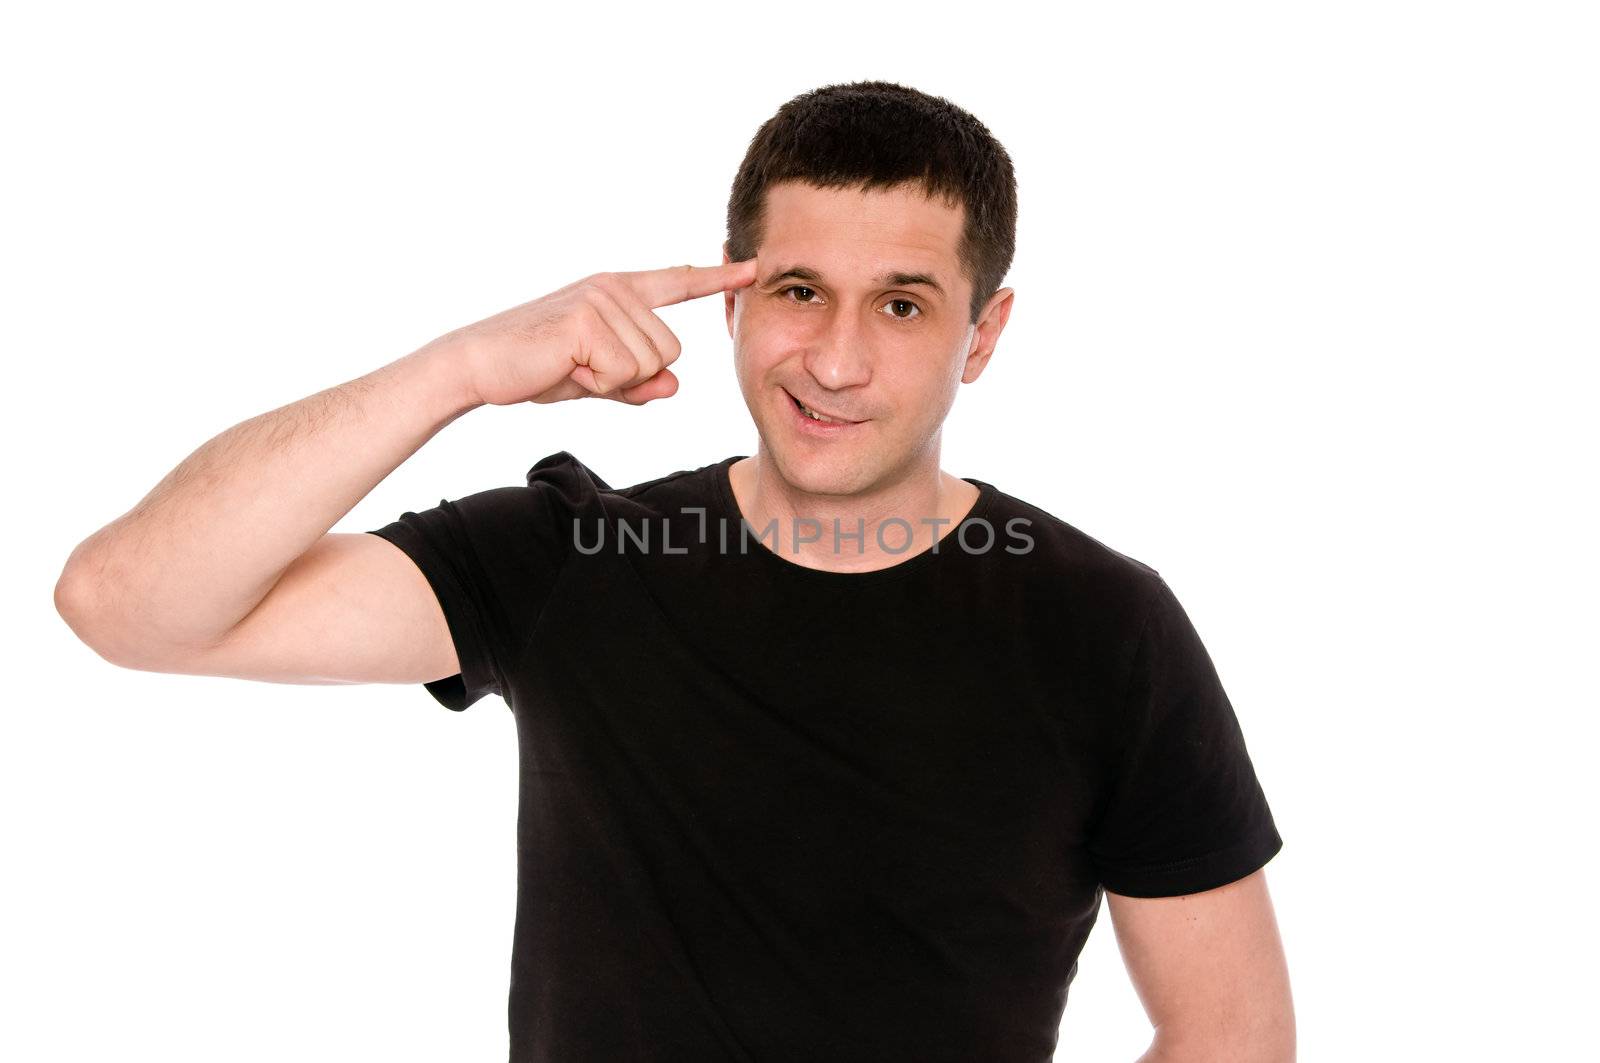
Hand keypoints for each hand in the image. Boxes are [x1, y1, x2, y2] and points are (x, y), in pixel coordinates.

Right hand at [437, 259, 757, 406]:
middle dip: (631, 377)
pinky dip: (596, 385)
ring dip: (611, 381)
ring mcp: (602, 299)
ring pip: (650, 365)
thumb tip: (675, 386)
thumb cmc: (536, 369)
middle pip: (669, 352)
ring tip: (570, 365)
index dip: (718, 278)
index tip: (756, 267)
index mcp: (619, 293)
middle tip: (581, 368)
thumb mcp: (596, 380)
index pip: (678, 283)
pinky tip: (564, 367)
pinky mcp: (589, 318)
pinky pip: (624, 373)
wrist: (480, 366)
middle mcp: (615, 288)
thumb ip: (638, 383)